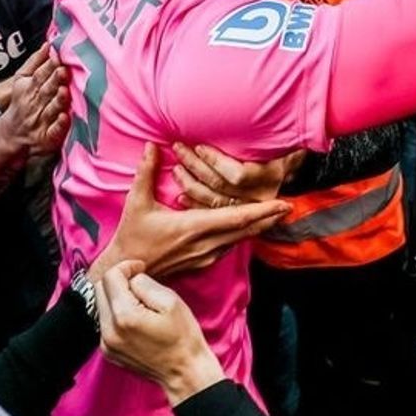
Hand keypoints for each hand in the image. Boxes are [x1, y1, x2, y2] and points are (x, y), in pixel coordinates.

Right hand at [0, 46, 68, 155]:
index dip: (49, 66)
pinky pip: (54, 131)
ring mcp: (41, 120)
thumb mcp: (21, 80)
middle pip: (46, 90)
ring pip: (51, 108)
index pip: (40, 75)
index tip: (58, 57)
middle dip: (54, 80)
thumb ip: (35, 62)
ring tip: (64, 91)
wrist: (11, 133)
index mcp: (29, 88)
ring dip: (58, 100)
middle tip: (63, 71)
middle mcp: (35, 104)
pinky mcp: (47, 137)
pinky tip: (65, 117)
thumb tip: (48, 44)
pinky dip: (59, 125)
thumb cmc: (21, 102)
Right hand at [93, 144, 289, 280]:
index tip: (283, 204)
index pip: (237, 217)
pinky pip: (228, 247)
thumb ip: (146, 171)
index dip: (263, 211)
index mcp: (193, 226)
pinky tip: (248, 228)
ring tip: (274, 215)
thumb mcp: (136, 201)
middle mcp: (205, 244)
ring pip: (239, 240)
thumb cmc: (131, 235)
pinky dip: (242, 235)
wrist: (126, 269)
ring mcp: (205, 256)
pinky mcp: (202, 263)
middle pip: (246, 230)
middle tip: (289, 206)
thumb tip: (152, 145)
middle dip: (268, 218)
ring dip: (257, 227)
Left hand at [94, 260, 223, 404]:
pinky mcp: (108, 351)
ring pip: (101, 305)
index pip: (110, 277)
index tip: (140, 268)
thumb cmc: (183, 337)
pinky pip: (105, 322)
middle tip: (139, 283)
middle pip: (100, 289)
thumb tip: (131, 278)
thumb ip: (144, 284)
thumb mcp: (170, 301)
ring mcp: (106, 344)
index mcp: (124, 316)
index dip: (126, 267)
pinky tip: (135, 319)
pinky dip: (116, 314)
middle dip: (118, 280)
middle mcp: (109, 331)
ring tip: (140, 303)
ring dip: (116, 297)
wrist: (184, 372)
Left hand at [170, 142, 301, 207]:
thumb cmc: (290, 155)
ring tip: (177, 167)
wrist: (298, 187)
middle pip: (219, 185)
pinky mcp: (237, 218)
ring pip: (212, 200)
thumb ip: (279, 131)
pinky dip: (195, 204)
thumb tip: (277, 107)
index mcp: (270, 178)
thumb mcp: (288, 142)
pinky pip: (211, 213)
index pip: (238, 175)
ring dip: (190, 183)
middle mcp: (258, 197)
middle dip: (195, 166)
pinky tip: (181, 195)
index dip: (217, 161)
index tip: (200, 146)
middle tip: (179, 148)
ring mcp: (247, 209)